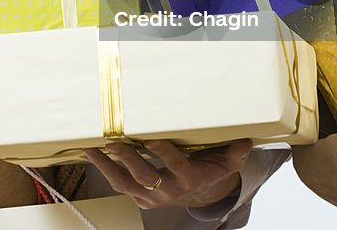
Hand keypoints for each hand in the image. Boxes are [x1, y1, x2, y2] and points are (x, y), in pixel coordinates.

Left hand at [82, 139, 249, 209]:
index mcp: (190, 178)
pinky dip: (104, 170)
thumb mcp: (227, 162)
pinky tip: (92, 154)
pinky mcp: (140, 197)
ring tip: (91, 148)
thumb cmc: (210, 170)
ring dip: (106, 166)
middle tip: (112, 140)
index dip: (162, 153)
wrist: (201, 195)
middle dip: (127, 158)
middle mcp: (169, 189)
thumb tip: (245, 140)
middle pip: (145, 175)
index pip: (175, 165)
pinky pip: (118, 184)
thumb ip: (235, 151)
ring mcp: (152, 196)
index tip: (150, 139)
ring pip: (125, 182)